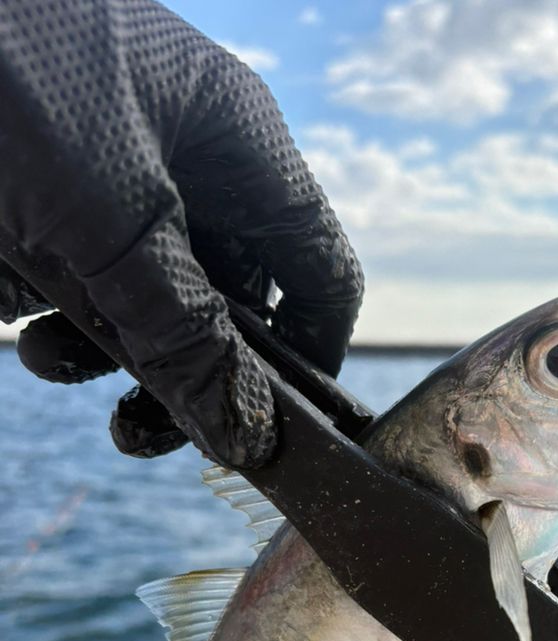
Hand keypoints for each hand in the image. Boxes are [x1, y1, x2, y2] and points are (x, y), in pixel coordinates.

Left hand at [0, 0, 362, 466]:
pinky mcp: (43, 213)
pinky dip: (59, 334)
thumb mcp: (114, 225)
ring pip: (149, 313)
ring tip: (60, 367)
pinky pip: (78, 297)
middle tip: (156, 432)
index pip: (317, 274)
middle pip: (229, 309)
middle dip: (196, 376)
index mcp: (240, 153)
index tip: (281, 435)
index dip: (312, 359)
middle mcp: (187, 175)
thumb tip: (248, 436)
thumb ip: (186, 338)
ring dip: (116, 362)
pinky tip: (25, 339)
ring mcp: (112, 193)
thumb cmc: (15, 77)